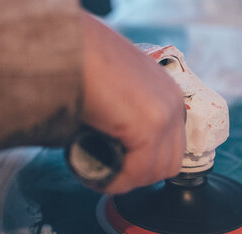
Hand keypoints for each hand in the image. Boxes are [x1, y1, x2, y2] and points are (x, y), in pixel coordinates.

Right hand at [80, 13, 185, 193]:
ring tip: (98, 173)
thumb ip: (127, 115)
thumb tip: (118, 145)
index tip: (121, 167)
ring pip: (154, 172)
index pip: (173, 146)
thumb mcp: (116, 90)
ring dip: (125, 180)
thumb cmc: (81, 62)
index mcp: (168, 94)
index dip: (147, 164)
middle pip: (169, 164)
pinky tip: (95, 176)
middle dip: (138, 176)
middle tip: (109, 173)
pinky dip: (115, 181)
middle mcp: (172, 103)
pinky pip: (136, 172)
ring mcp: (164, 114)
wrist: (68, 44)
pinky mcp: (150, 126)